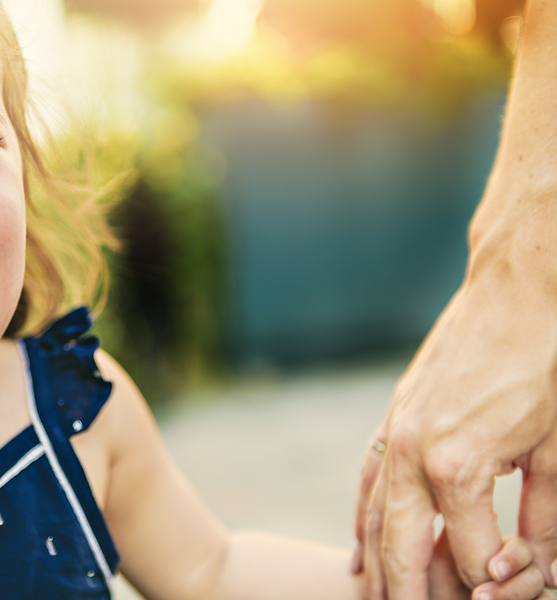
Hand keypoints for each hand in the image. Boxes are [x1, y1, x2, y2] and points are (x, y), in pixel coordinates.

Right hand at [353, 251, 556, 598]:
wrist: (514, 294)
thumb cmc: (545, 366)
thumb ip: (545, 519)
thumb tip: (533, 568)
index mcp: (458, 469)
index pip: (474, 558)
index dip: (499, 585)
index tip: (516, 590)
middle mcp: (413, 457)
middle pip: (402, 550)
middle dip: (408, 597)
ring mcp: (396, 434)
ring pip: (375, 519)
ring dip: (377, 567)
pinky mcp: (394, 416)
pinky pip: (368, 481)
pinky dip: (364, 520)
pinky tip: (361, 547)